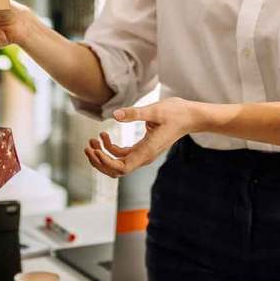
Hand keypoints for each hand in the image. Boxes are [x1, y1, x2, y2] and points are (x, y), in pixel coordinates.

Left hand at [84, 97, 201, 177]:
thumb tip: (115, 115)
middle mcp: (144, 156)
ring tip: (92, 141)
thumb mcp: (155, 110)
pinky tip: (104, 135)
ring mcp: (143, 154)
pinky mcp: (142, 148)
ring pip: (117, 164)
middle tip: (88, 146)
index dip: (106, 162)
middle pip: (116, 170)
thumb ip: (134, 113)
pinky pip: (121, 155)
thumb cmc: (176, 113)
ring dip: (103, 156)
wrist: (191, 116)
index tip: (95, 149)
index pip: (122, 167)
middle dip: (100, 162)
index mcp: (147, 152)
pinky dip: (110, 148)